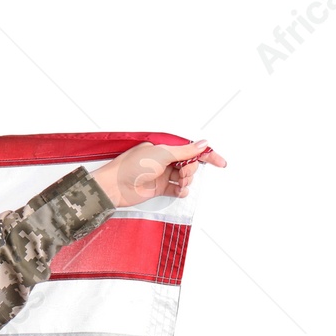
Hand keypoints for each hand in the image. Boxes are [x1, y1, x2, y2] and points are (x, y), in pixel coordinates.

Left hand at [91, 140, 226, 208]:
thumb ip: (185, 151)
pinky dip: (181, 191)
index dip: (207, 156)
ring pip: (185, 178)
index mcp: (164, 148)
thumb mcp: (162, 154)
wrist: (114, 187)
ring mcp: (161, 175)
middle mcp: (164, 161)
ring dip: (186, 181)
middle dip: (191, 170)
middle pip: (190, 165)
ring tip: (178, 183)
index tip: (220, 163)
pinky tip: (178, 191)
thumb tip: (203, 144)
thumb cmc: (131, 166)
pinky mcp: (159, 188)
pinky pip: (177, 190)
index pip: (190, 150)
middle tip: (183, 174)